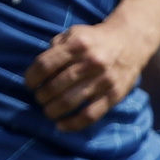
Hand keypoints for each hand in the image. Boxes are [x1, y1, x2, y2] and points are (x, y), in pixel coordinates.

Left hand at [24, 17, 153, 130]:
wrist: (130, 41)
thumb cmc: (94, 40)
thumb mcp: (74, 33)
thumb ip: (56, 47)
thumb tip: (38, 70)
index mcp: (78, 44)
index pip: (45, 65)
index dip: (31, 77)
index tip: (29, 83)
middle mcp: (91, 62)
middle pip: (54, 86)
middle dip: (41, 96)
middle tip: (39, 98)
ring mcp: (103, 80)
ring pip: (69, 102)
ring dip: (52, 110)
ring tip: (48, 110)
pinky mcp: (113, 95)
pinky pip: (89, 115)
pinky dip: (72, 124)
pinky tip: (60, 126)